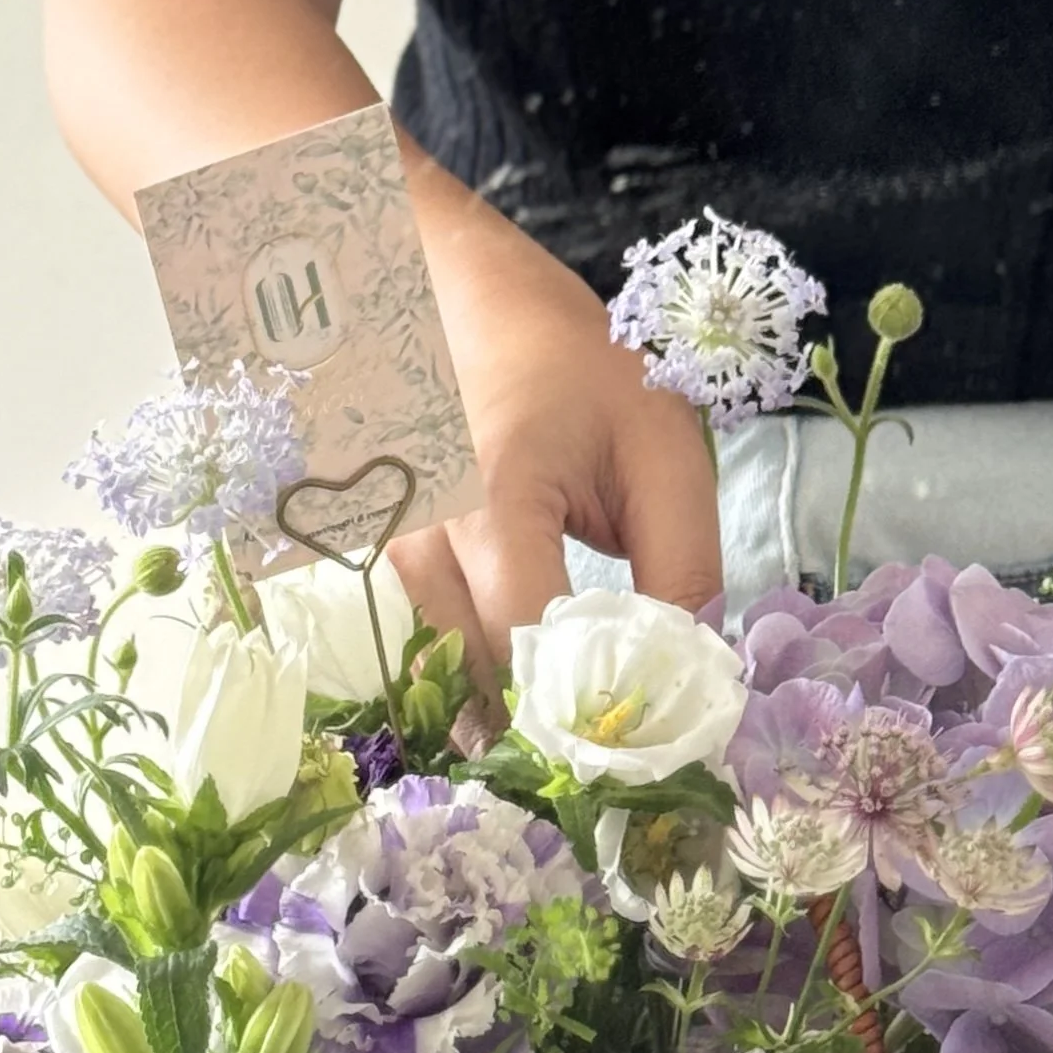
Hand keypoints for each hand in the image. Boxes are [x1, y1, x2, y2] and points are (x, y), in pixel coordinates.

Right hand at [391, 194, 720, 737]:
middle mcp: (420, 536)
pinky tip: (502, 699)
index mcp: (498, 497)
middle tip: (612, 766)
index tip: (645, 750)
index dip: (595, 710)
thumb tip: (690, 676)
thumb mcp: (656, 441)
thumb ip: (683, 562)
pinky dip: (459, 689)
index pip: (538, 644)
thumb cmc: (560, 362)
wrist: (436, 287)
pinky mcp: (362, 567)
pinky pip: (411, 658)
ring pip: (440, 681)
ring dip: (503, 716)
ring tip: (563, 739)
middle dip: (551, 732)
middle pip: (483, 680)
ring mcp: (378, 555)